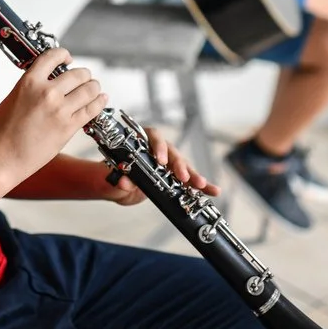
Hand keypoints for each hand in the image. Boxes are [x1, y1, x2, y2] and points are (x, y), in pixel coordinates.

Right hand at [0, 48, 107, 189]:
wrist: (0, 159)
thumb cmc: (0, 133)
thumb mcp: (13, 98)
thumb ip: (32, 88)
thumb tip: (48, 82)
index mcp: (29, 82)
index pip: (53, 56)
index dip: (64, 55)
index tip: (68, 59)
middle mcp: (47, 92)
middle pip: (78, 74)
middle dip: (83, 75)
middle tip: (84, 78)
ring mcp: (59, 110)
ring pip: (89, 89)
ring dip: (94, 87)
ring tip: (94, 88)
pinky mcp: (68, 128)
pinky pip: (92, 110)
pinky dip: (99, 102)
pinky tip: (101, 99)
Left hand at [102, 127, 220, 205]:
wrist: (119, 185)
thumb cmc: (116, 174)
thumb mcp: (114, 178)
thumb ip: (119, 179)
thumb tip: (123, 181)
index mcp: (142, 141)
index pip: (154, 137)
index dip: (158, 147)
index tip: (161, 160)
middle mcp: (159, 149)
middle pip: (172, 152)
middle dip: (179, 165)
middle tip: (183, 177)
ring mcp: (170, 162)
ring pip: (184, 166)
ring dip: (193, 175)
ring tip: (201, 185)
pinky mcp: (176, 176)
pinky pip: (191, 179)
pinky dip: (202, 186)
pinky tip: (213, 191)